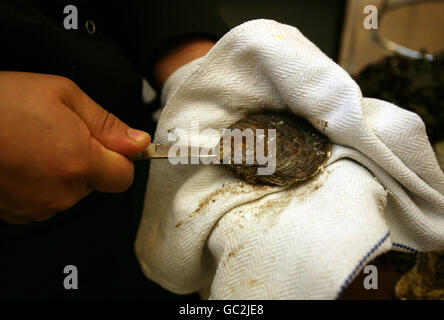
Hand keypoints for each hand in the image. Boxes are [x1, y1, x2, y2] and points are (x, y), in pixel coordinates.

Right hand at [0, 72, 150, 223]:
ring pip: (72, 191)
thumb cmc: (2, 102)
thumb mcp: (62, 95)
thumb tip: (139, 143)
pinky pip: (48, 199)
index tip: (108, 143)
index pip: (124, 176)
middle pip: (98, 183)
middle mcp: (62, 192)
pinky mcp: (19, 214)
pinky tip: (23, 161)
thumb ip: (107, 123)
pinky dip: (43, 182)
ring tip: (36, 145)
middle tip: (61, 134)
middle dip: (89, 161)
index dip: (119, 158)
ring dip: (64, 171)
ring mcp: (38, 206)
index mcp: (79, 162)